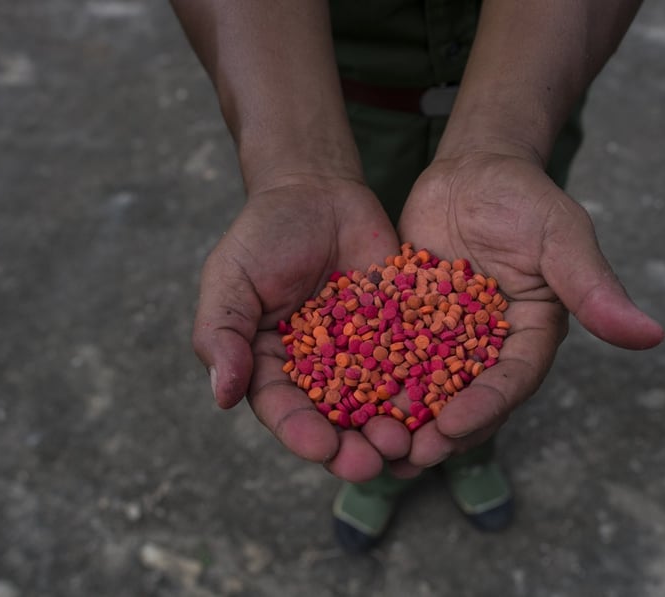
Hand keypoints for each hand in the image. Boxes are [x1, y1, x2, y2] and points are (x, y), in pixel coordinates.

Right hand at [192, 175, 410, 481]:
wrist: (318, 192)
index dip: (302, 434)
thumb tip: (222, 396)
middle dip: (354, 448)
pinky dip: (429, 387)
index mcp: (272, 369)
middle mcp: (319, 373)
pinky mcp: (402, 334)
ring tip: (410, 443)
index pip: (284, 411)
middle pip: (336, 423)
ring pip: (380, 404)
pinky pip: (418, 364)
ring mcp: (364, 356)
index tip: (322, 449)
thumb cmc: (264, 235)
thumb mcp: (231, 280)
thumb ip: (221, 334)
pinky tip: (443, 403)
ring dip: (394, 429)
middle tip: (374, 462)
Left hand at [397, 152, 664, 465]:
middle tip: (406, 456)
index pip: (510, 381)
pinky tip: (339, 402)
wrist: (473, 171)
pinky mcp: (407, 325)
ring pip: (423, 390)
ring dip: (400, 420)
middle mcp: (488, 348)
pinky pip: (387, 358)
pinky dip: (369, 381)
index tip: (453, 427)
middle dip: (437, 431)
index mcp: (530, 337)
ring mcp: (446, 340)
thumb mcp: (561, 237)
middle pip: (465, 400)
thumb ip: (593, 288)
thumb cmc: (524, 198)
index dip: (484, 407)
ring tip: (369, 445)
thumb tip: (652, 336)